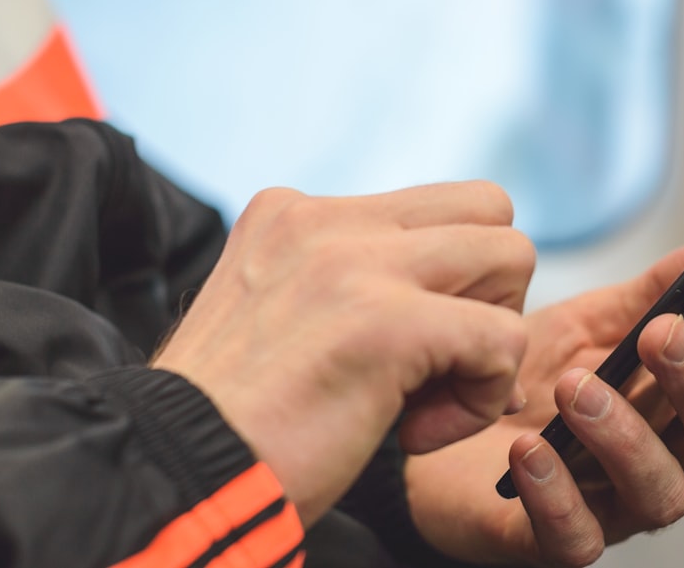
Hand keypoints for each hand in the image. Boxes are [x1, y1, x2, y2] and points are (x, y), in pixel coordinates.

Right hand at [152, 181, 535, 524]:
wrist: (171, 475)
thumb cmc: (239, 421)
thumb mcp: (286, 320)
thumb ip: (362, 289)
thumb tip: (475, 318)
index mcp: (301, 214)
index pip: (438, 207)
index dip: (453, 280)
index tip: (413, 348)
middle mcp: (328, 220)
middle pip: (489, 211)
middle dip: (490, 293)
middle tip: (439, 362)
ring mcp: (355, 262)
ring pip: (512, 255)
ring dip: (493, 339)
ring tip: (426, 398)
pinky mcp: (385, 320)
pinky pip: (504, 339)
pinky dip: (480, 399)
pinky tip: (414, 434)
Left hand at [404, 228, 683, 565]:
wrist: (441, 428)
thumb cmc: (524, 384)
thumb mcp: (584, 326)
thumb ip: (646, 294)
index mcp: (670, 397)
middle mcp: (657, 454)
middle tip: (662, 334)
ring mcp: (610, 504)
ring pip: (660, 493)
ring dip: (626, 436)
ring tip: (575, 387)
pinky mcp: (551, 541)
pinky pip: (574, 538)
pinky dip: (556, 495)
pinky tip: (528, 453)